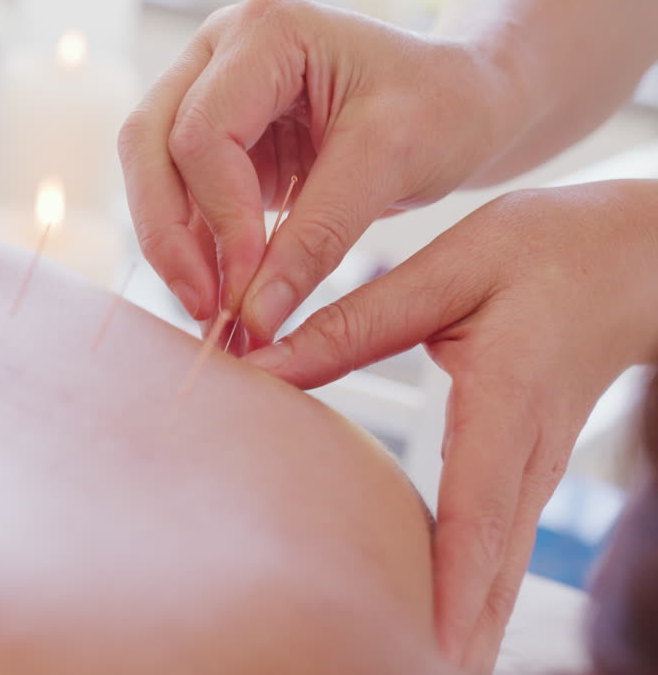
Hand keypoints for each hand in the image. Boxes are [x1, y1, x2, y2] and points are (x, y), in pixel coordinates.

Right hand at [118, 0, 517, 344]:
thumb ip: (317, 237)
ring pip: (151, 173)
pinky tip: (219, 298)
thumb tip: (255, 315)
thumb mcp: (390, 163)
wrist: (464, 102)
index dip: (220, 214)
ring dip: (174, 247)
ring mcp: (208, 93)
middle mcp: (219, 53)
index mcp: (265, 31)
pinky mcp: (216, 142)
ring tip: (212, 315)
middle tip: (203, 307)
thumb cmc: (442, 105)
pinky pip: (180, 199)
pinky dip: (195, 250)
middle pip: (148, 144)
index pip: (203, 130)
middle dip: (168, 233)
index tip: (250, 286)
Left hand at [244, 180, 657, 670]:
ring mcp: (534, 470)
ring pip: (504, 567)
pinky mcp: (526, 471)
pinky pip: (502, 547)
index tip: (433, 646)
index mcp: (507, 404)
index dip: (457, 584)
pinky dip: (478, 594)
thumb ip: (354, 322)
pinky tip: (448, 626)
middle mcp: (527, 454)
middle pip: (496, 566)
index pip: (480, 512)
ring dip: (469, 626)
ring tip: (417, 669)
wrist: (630, 258)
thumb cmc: (546, 253)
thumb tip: (265, 360)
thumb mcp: (448, 270)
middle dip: (459, 633)